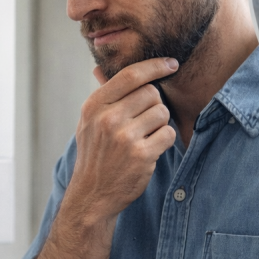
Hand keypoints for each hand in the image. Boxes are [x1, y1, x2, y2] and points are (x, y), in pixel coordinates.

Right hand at [64, 57, 178, 233]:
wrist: (92, 195)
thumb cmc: (94, 155)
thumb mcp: (88, 122)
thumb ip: (102, 96)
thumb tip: (100, 68)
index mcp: (94, 106)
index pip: (131, 75)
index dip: (155, 65)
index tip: (170, 63)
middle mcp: (108, 119)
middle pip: (151, 93)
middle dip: (154, 105)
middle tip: (144, 121)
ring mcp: (124, 137)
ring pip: (162, 112)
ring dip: (160, 124)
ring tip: (144, 136)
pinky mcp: (141, 155)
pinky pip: (168, 134)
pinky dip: (164, 140)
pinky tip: (150, 149)